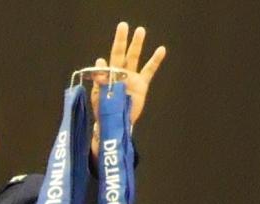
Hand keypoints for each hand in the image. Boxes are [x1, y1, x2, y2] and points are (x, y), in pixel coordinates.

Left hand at [90, 22, 166, 148]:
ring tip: (140, 30)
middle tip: (123, 25)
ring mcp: (131, 78)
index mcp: (108, 75)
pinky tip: (160, 50)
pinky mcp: (141, 85)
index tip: (106, 51)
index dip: (110, 50)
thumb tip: (100, 61)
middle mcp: (120, 74)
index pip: (109, 58)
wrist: (114, 123)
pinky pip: (149, 71)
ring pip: (134, 58)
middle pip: (122, 53)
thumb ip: (100, 79)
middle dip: (123, 40)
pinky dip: (154, 61)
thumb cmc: (103, 110)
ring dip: (137, 45)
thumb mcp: (99, 95)